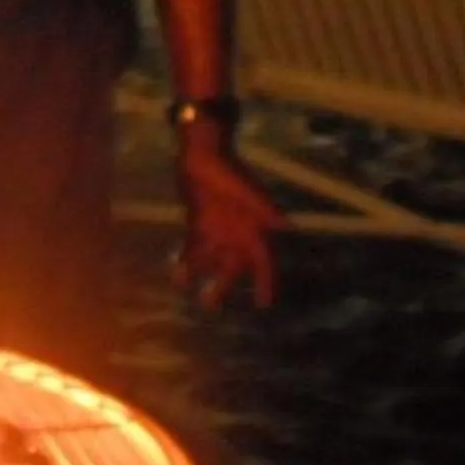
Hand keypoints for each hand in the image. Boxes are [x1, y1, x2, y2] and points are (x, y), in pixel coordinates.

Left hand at [175, 126, 280, 310]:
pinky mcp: (198, 223)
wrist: (202, 156)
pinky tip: (177, 277)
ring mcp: (217, 229)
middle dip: (225, 286)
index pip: (262, 261)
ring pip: (212, 261)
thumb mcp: (245, 189)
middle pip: (234, 266)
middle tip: (213, 308)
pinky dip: (186, 262)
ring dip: (204, 278)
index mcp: (253, 227)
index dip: (264, 282)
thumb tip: (286, 225)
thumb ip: (263, 207)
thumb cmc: (226, 171)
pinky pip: (193, 248)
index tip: (263, 303)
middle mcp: (236, 233)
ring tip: (197, 300)